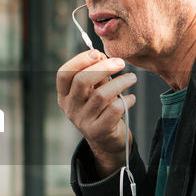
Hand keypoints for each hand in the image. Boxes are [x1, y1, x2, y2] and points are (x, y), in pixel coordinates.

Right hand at [56, 51, 136, 178]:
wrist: (107, 141)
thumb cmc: (102, 110)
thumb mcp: (94, 92)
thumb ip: (95, 76)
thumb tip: (100, 56)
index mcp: (65, 95)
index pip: (64, 74)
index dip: (79, 61)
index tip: (97, 53)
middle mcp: (70, 108)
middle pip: (82, 81)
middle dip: (103, 68)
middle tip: (121, 62)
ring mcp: (83, 121)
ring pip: (101, 95)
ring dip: (121, 82)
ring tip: (132, 78)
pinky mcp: (98, 131)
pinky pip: (114, 109)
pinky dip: (126, 100)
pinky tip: (131, 98)